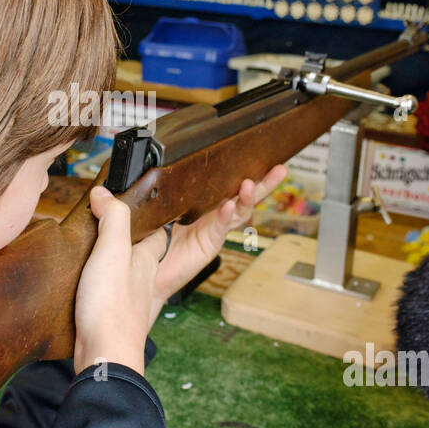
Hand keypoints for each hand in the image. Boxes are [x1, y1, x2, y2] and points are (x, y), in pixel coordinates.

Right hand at [73, 186, 167, 375]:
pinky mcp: (108, 315)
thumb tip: (104, 191)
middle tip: (109, 219)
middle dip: (129, 237)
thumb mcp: (113, 251)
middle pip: (140, 252)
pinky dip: (98, 281)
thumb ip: (113, 218)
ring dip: (112, 259)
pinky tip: (85, 280)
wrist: (104, 355)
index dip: (152, 216)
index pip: (158, 232)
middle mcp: (141, 280)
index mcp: (147, 261)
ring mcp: (125, 299)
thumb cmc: (113, 306)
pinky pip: (106, 291)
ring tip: (93, 244)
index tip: (140, 202)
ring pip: (123, 272)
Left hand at [150, 165, 287, 316]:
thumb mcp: (160, 209)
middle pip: (243, 195)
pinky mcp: (209, 243)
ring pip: (239, 210)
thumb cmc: (154, 240)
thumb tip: (167, 172)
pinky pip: (221, 226)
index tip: (254, 155)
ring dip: (247, 197)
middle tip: (279, 169)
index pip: (225, 183)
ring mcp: (214, 229)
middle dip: (263, 182)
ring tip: (250, 184)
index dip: (240, 170)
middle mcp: (212, 215)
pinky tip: (230, 205)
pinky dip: (225, 215)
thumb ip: (169, 194)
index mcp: (202, 203)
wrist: (150, 272)